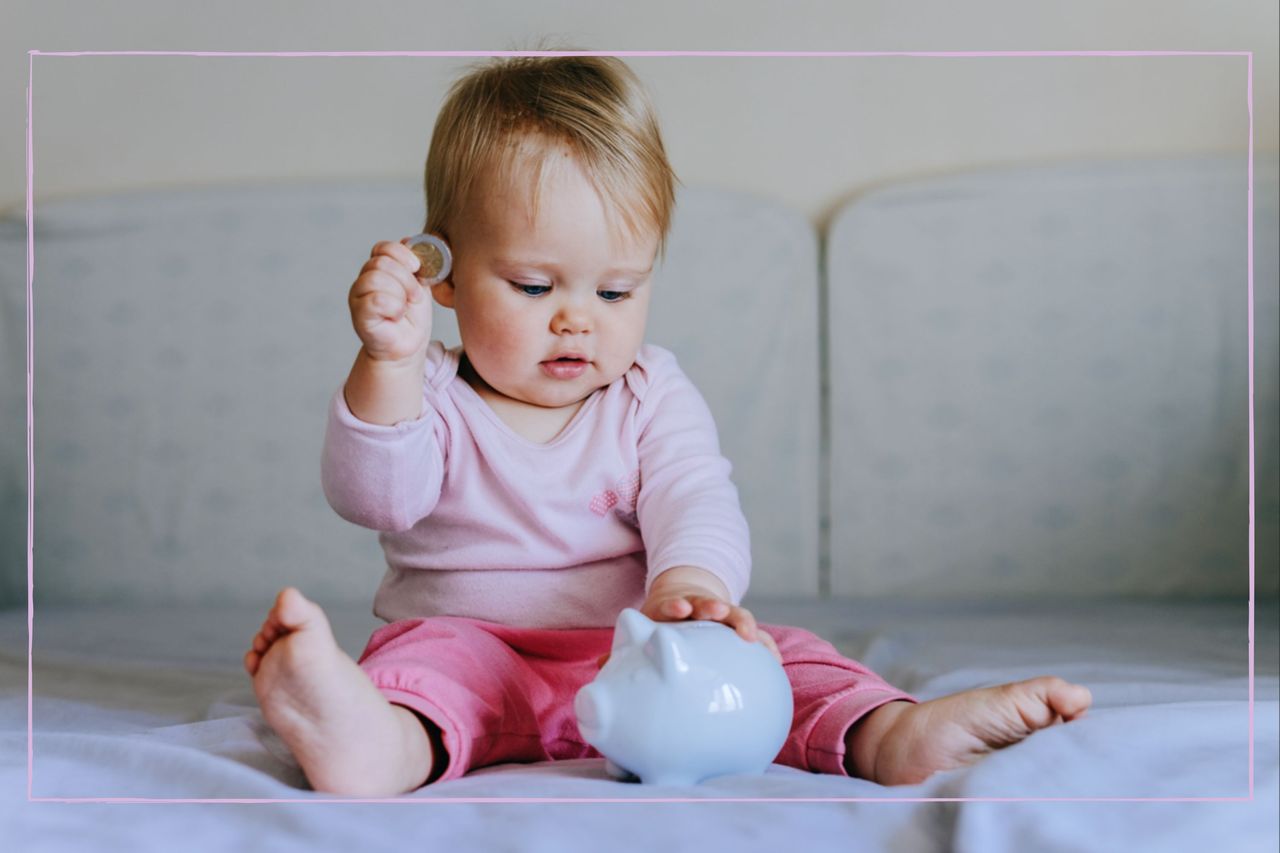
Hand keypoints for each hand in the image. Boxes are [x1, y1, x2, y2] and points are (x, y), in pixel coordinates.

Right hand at [348, 239, 433, 362]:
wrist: (408, 344)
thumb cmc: (412, 315)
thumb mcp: (420, 284)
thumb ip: (416, 264)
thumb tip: (411, 241)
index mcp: (379, 268)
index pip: (383, 248)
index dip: (403, 255)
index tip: (417, 269)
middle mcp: (364, 278)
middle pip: (381, 262)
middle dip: (406, 279)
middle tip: (414, 296)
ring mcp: (358, 296)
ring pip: (376, 277)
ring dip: (400, 293)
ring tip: (405, 307)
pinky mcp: (359, 314)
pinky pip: (376, 299)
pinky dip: (393, 307)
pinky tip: (396, 316)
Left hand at [596, 579, 782, 666]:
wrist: (687, 599)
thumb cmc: (662, 623)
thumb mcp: (646, 626)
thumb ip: (627, 647)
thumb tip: (601, 667)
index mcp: (672, 607)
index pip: (674, 602)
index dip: (676, 605)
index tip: (678, 608)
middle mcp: (698, 607)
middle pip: (707, 603)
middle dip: (712, 606)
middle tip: (717, 611)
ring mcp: (720, 615)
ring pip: (733, 614)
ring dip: (741, 623)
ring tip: (750, 637)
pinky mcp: (736, 626)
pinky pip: (754, 634)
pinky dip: (764, 645)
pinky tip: (774, 662)